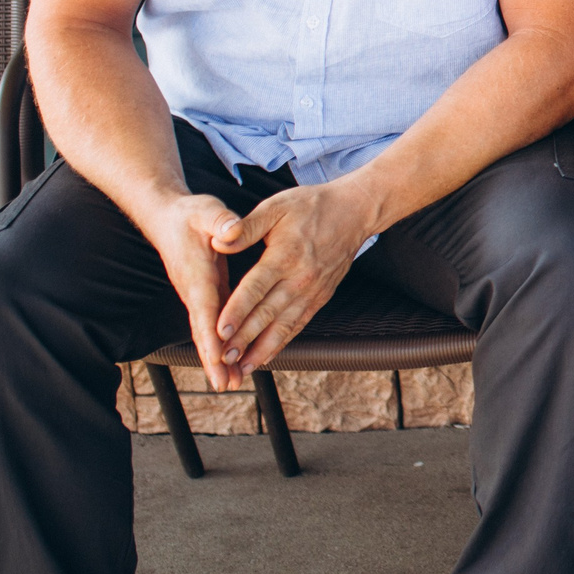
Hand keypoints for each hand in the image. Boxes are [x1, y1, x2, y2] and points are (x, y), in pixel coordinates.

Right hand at [130, 191, 246, 391]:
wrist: (167, 216)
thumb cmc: (190, 214)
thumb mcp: (208, 211)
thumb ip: (221, 221)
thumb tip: (231, 231)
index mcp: (197, 274)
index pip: (205, 310)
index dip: (213, 335)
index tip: (219, 358)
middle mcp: (194, 291)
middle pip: (203, 331)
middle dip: (214, 359)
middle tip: (226, 385)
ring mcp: (197, 295)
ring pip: (206, 332)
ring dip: (217, 358)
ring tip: (231, 383)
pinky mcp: (205, 293)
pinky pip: (213, 323)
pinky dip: (221, 343)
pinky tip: (232, 359)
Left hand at [208, 179, 382, 379]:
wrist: (355, 212)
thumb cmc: (311, 206)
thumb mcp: (276, 207)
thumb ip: (246, 227)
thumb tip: (218, 241)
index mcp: (285, 255)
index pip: (255, 288)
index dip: (236, 311)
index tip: (218, 331)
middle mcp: (300, 278)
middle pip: (267, 314)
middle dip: (243, 339)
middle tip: (223, 359)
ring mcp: (313, 291)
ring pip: (283, 326)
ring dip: (261, 349)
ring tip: (242, 367)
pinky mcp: (320, 297)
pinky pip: (298, 324)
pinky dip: (281, 343)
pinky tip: (266, 356)